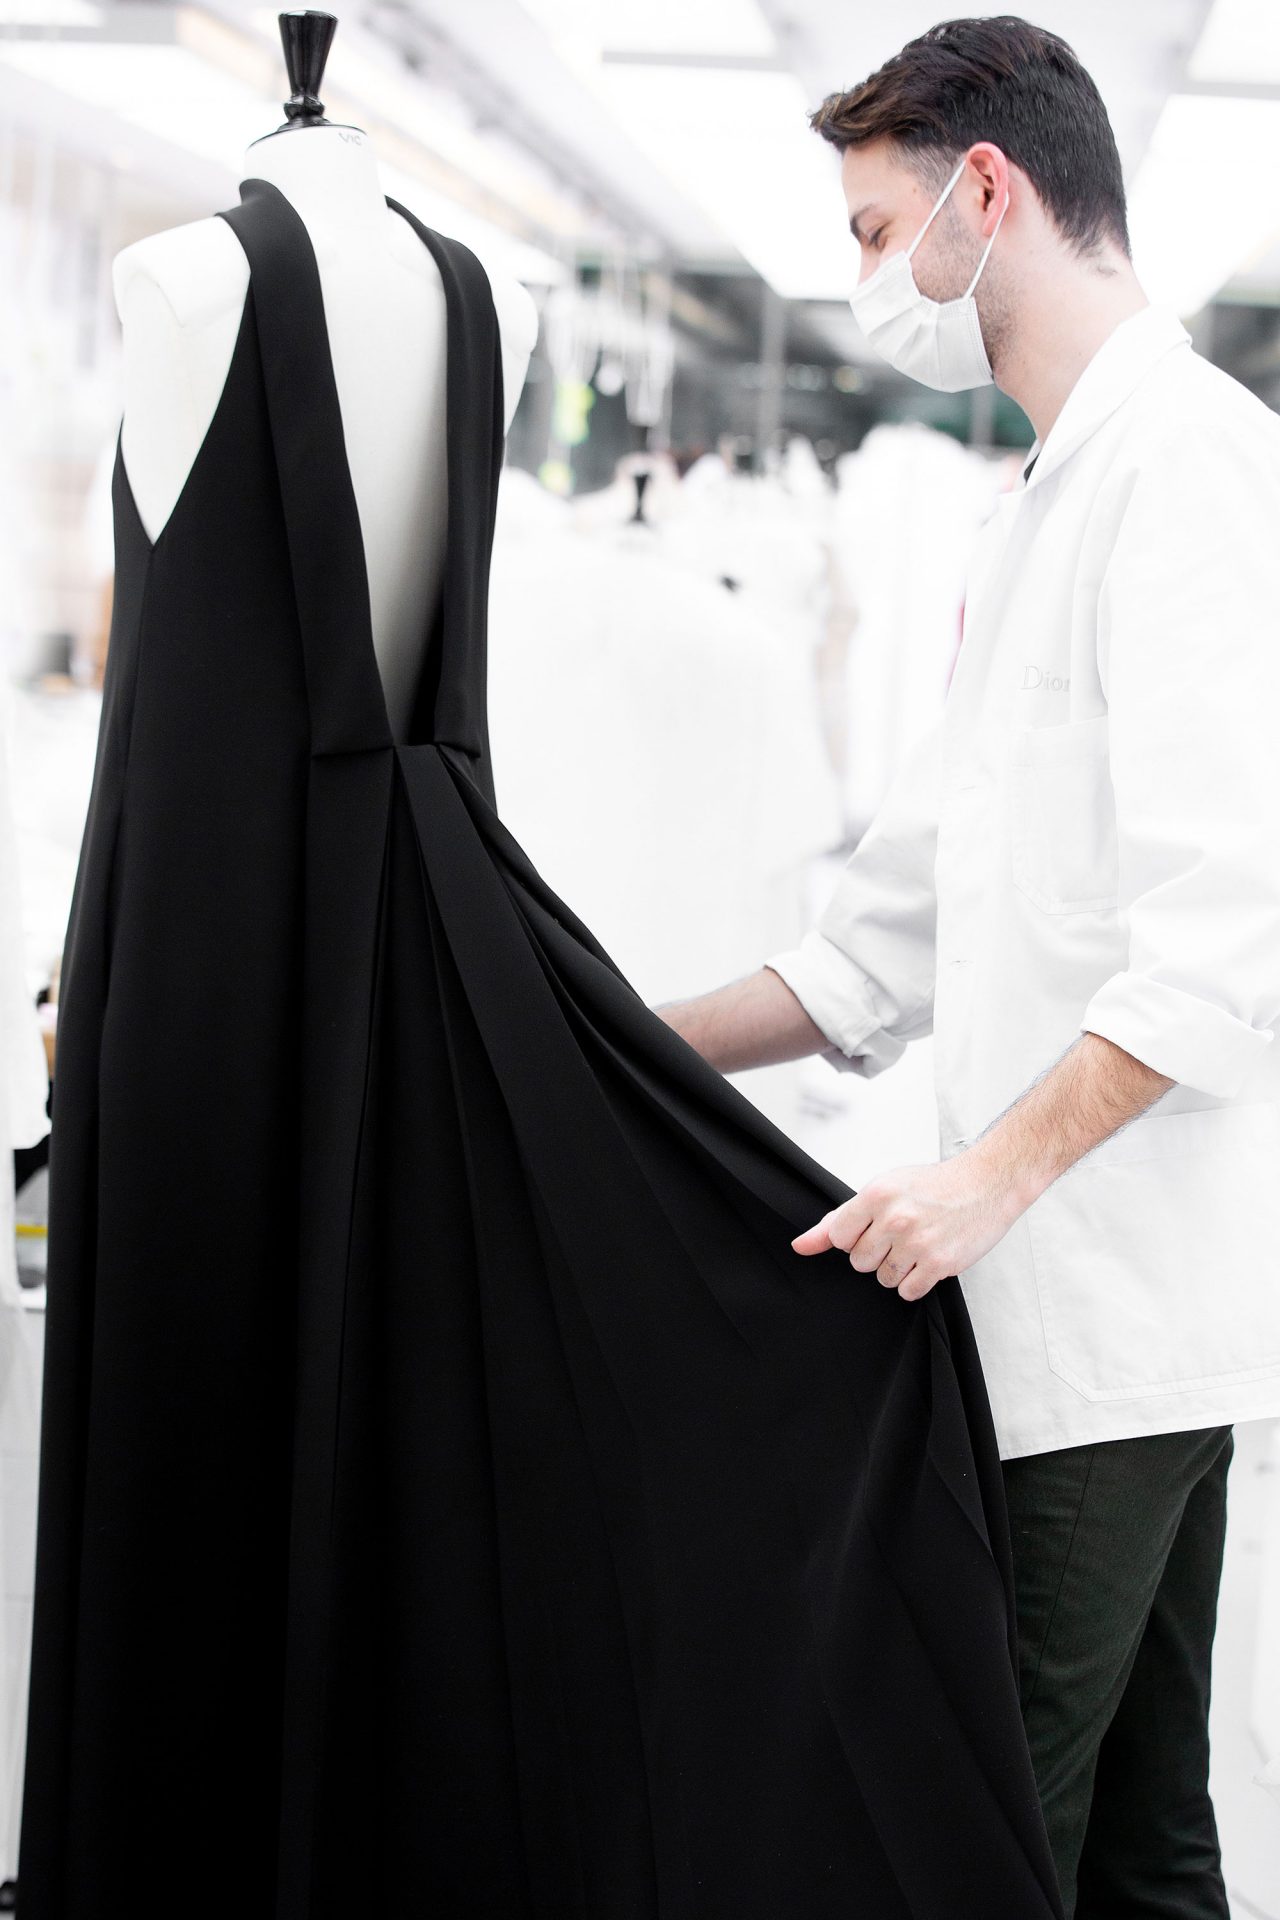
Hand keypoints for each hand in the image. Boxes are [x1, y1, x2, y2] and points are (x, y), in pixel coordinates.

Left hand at [789, 1146, 1027, 1301]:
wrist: (985, 1184)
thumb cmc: (933, 1186)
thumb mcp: (883, 1189)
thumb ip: (839, 1219)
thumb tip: (800, 1246)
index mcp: (876, 1195)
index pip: (837, 1237)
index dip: (853, 1237)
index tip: (873, 1228)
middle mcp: (894, 1218)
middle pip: (859, 1262)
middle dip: (876, 1253)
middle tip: (901, 1234)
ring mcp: (917, 1242)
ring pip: (883, 1279)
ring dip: (898, 1269)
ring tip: (917, 1245)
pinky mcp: (939, 1264)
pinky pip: (907, 1291)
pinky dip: (915, 1282)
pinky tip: (928, 1260)